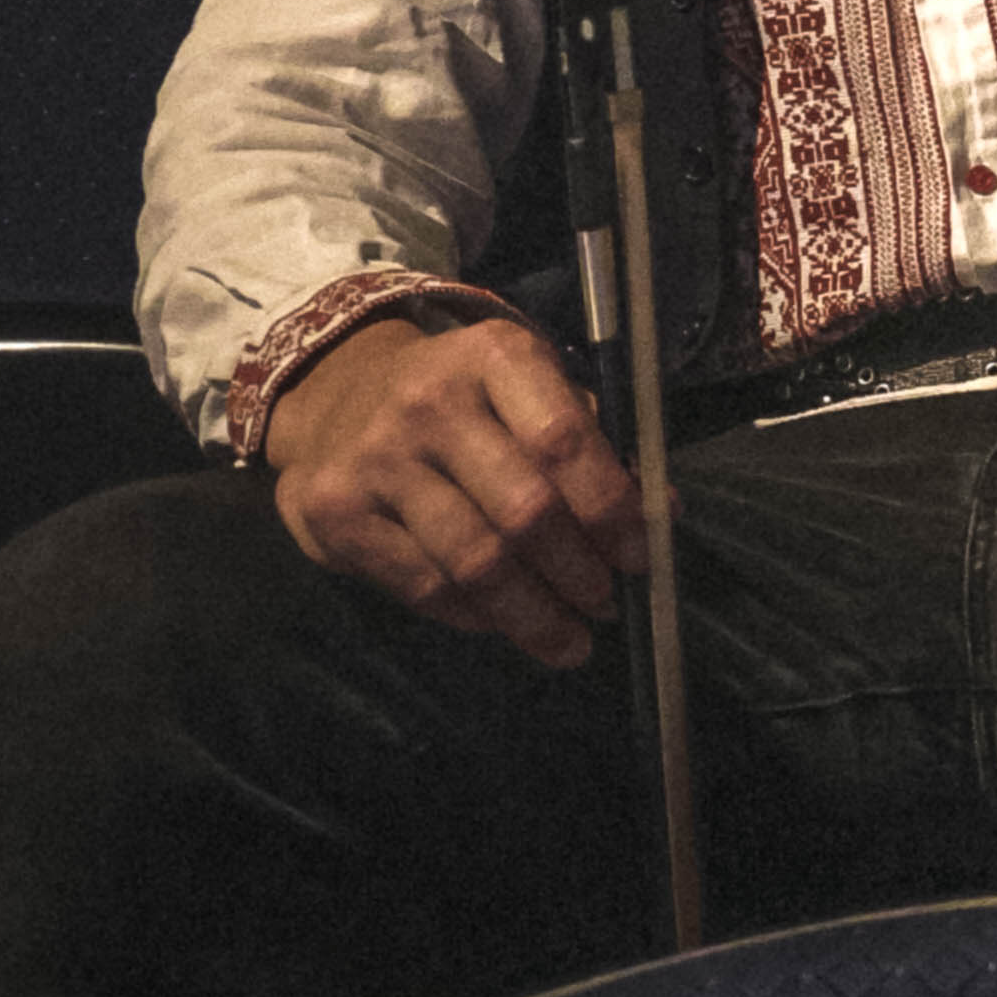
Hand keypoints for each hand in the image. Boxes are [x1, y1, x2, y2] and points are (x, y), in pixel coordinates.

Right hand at [261, 311, 644, 670]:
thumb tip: (663, 512)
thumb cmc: (463, 395)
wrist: (333, 395)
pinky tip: (506, 624)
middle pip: (522, 509)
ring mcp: (377, 461)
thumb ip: (593, 441)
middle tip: (607, 605)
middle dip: (577, 571)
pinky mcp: (337, 515)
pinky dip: (477, 616)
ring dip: (533, 613)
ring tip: (571, 639)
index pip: (564, 439)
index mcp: (495, 356)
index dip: (611, 506)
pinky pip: (424, 586)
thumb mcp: (528, 384)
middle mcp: (430, 403)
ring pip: (474, 561)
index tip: (641, 556)